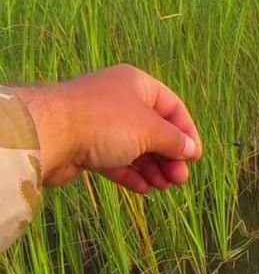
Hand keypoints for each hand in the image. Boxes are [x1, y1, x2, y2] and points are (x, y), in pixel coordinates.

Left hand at [14, 64, 202, 193]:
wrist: (49, 134)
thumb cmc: (105, 123)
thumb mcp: (150, 130)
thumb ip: (174, 141)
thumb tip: (190, 150)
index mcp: (137, 85)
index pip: (173, 108)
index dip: (187, 133)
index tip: (195, 157)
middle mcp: (119, 101)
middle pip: (155, 130)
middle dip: (170, 156)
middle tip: (180, 179)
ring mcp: (101, 124)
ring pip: (136, 148)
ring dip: (153, 168)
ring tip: (165, 187)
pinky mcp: (86, 146)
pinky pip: (116, 160)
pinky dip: (132, 174)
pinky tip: (145, 189)